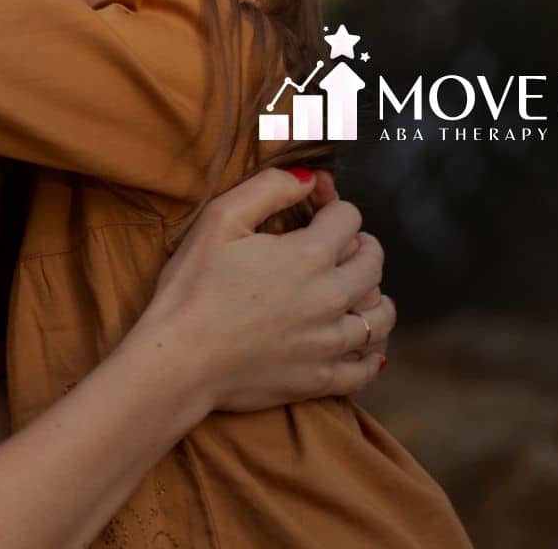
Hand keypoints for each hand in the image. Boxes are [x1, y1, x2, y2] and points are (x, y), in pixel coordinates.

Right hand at [132, 168, 392, 416]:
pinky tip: (362, 344)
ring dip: (374, 296)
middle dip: (360, 245)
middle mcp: (331, 298)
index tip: (315, 205)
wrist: (179, 360)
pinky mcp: (320, 379)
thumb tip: (309, 179)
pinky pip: (365, 368)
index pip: (348, 218)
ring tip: (359, 291)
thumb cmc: (192, 287)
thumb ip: (269, 188)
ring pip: (379, 316)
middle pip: (372, 263)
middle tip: (341, 245)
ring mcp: (329, 343)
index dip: (331, 204)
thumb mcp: (220, 219)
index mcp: (309, 256)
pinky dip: (370, 354)